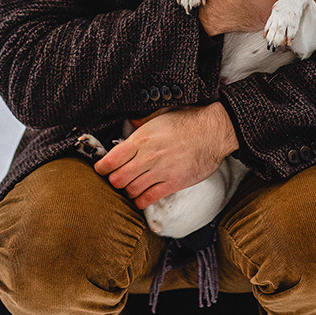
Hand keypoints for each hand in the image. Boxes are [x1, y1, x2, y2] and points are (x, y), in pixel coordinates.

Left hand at [93, 103, 238, 208]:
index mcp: (141, 138)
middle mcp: (148, 156)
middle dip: (114, 181)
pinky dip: (141, 201)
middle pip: (118, 178)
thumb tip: (130, 121)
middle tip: (116, 179)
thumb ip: (142, 121)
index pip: (111, 159)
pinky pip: (149, 198)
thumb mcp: (161, 113)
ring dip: (128, 190)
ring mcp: (160, 171)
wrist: (214, 131)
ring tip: (130, 187)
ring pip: (131, 190)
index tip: (101, 169)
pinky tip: (141, 198)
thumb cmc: (188, 120)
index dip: (102, 167)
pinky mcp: (173, 183)